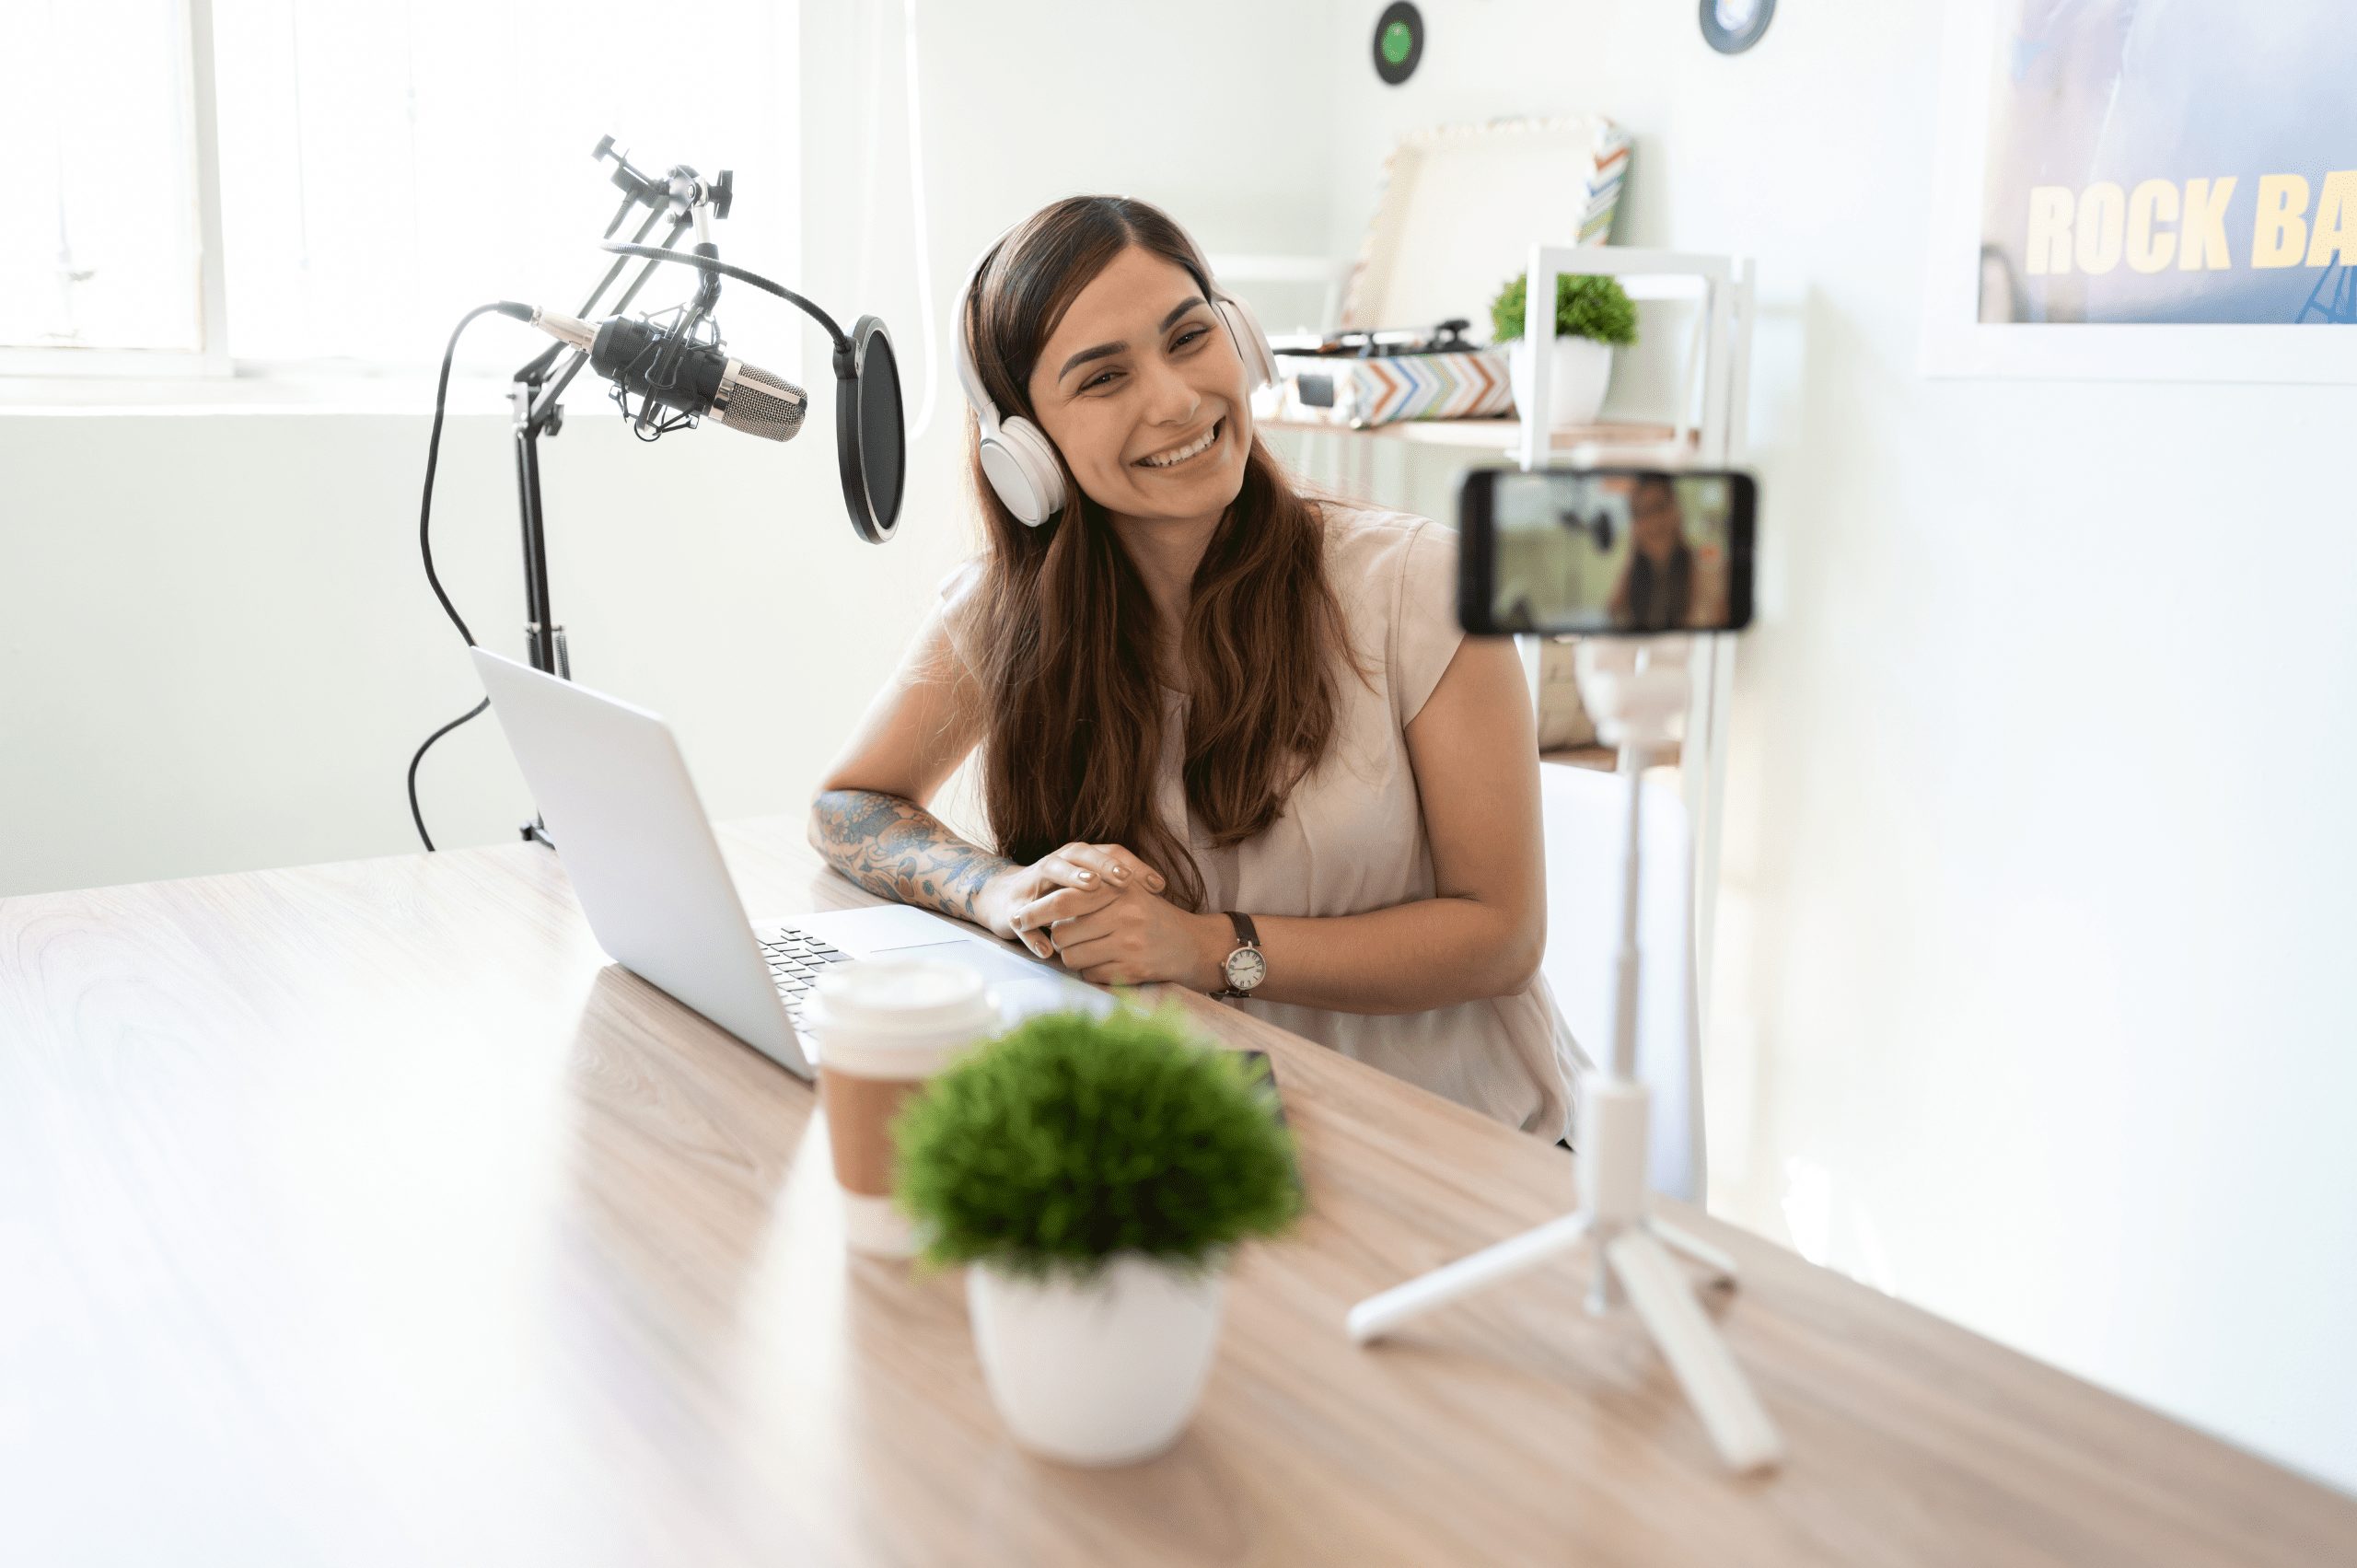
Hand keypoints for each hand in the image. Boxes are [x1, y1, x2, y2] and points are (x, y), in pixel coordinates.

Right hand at [975, 841, 1167, 958]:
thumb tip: (1159, 888)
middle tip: (1125, 880)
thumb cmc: (1060, 894)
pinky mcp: (1015, 908)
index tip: (1157, 885)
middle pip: (1081, 854)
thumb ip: (1119, 885)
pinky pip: (1023, 920)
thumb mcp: (1091, 887)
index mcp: (1078, 857)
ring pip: (1052, 871)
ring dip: (1071, 877)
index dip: (1134, 866)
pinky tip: (1047, 949)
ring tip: (1091, 886)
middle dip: (1104, 865)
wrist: (1007, 901)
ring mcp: (1034, 882)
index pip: (1109, 852)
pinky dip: (1033, 935)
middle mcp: (1057, 862)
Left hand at [1018, 879, 1226, 990]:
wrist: (1193, 944)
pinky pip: (1090, 975)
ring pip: (1072, 957)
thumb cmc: (1151, 916)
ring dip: (1071, 957)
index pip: (1065, 901)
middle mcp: (1124, 915)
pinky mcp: (1133, 970)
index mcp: (1119, 890)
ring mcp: (1129, 945)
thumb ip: (1093, 891)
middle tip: (1060, 937)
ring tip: (1085, 949)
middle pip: (1063, 934)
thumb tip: (1046, 905)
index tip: (1017, 917)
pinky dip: (1089, 971)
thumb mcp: (1128, 892)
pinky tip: (1104, 962)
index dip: (1036, 911)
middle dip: (1056, 939)